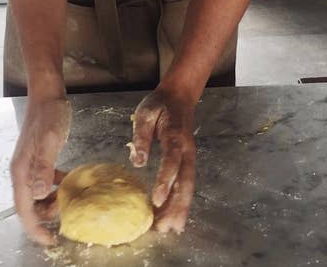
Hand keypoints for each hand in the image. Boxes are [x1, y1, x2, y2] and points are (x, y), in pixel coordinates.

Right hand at [10, 96, 71, 244]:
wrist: (46, 93)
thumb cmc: (49, 115)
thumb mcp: (50, 141)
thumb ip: (44, 167)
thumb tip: (39, 194)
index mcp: (21, 171)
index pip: (24, 209)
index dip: (35, 228)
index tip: (50, 241)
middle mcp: (22, 170)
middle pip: (29, 204)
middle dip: (44, 217)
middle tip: (65, 219)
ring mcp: (29, 163)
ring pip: (37, 193)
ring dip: (50, 201)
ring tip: (68, 203)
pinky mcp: (38, 156)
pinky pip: (43, 179)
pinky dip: (54, 186)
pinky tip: (67, 183)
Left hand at [129, 86, 196, 233]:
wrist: (180, 96)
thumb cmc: (160, 104)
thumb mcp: (146, 112)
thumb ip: (142, 135)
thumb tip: (137, 161)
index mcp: (175, 136)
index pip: (172, 161)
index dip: (165, 181)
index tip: (156, 200)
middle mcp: (186, 151)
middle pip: (184, 181)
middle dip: (175, 205)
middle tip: (164, 227)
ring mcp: (189, 158)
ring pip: (187, 187)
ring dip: (179, 209)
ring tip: (169, 230)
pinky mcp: (187, 163)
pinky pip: (186, 185)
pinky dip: (181, 203)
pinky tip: (174, 219)